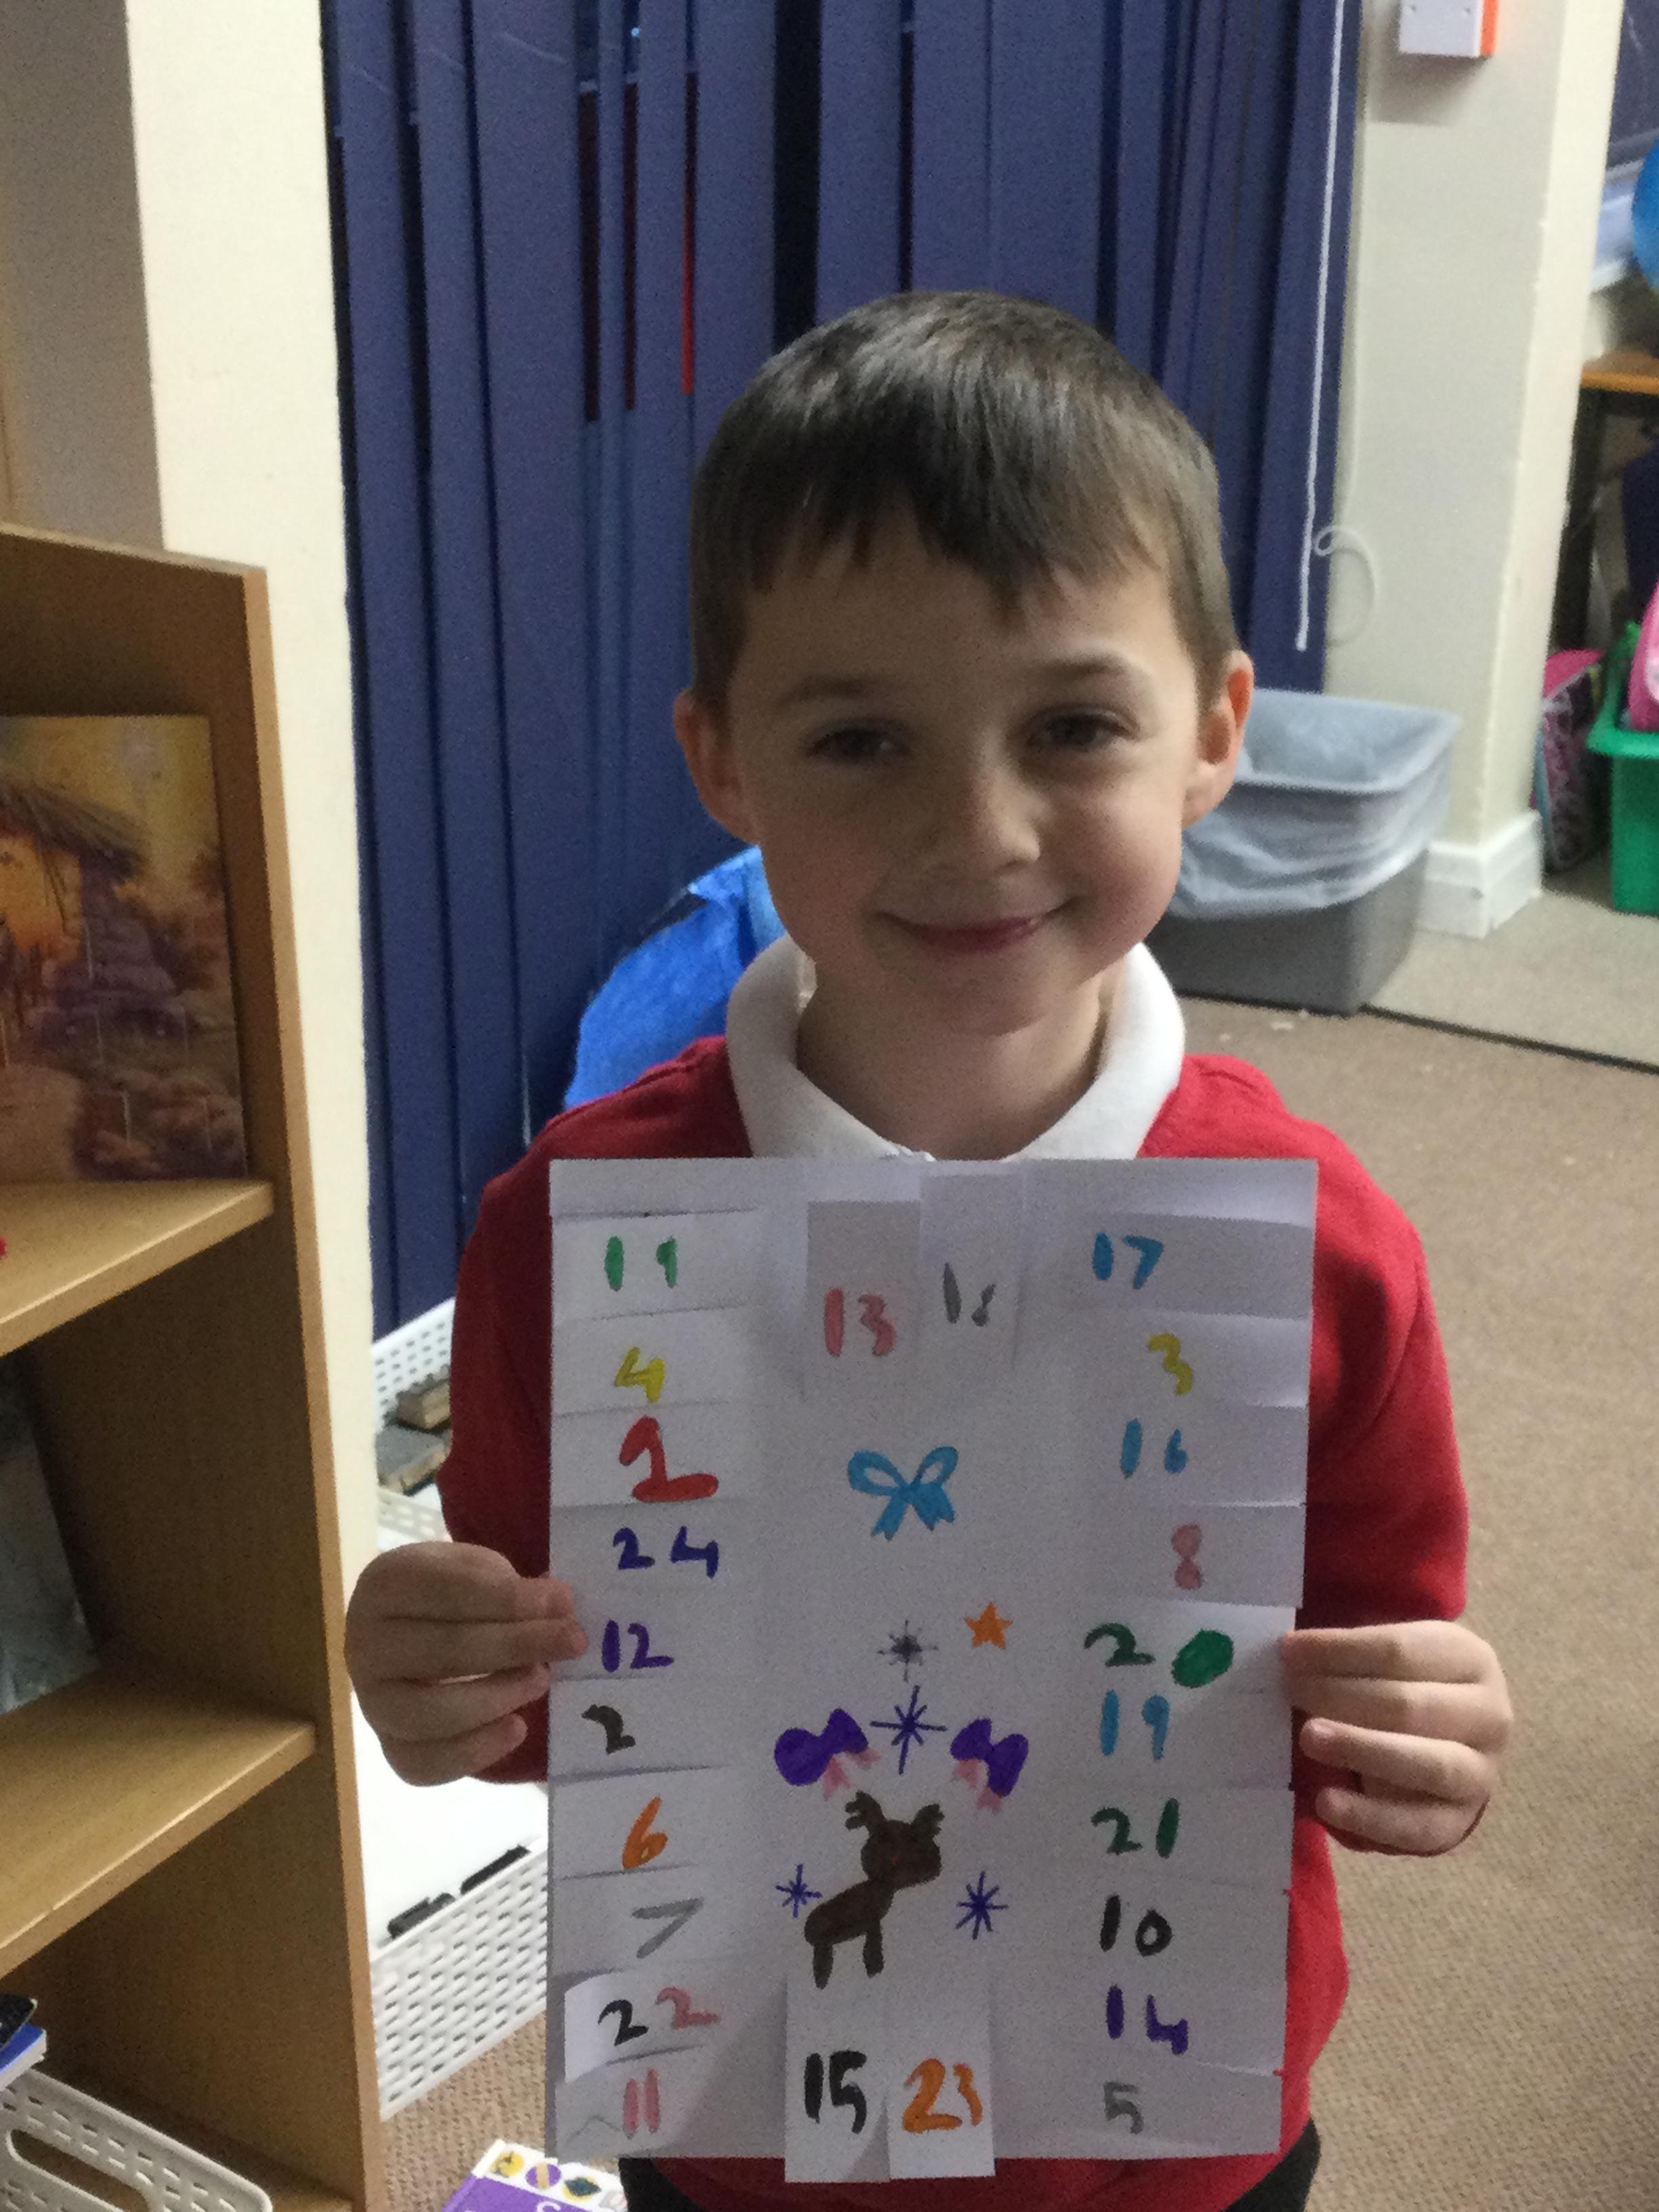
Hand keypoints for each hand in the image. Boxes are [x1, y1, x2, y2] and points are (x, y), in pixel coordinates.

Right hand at [346, 1541, 586, 1783]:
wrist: (411, 1630)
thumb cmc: (451, 1593)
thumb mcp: (477, 1571)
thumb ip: (512, 1589)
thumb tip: (560, 1609)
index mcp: (385, 1585)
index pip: (449, 1592)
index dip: (510, 1599)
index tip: (563, 1601)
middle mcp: (364, 1644)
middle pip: (445, 1652)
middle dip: (518, 1645)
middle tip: (573, 1641)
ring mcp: (371, 1701)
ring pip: (431, 1713)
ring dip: (498, 1697)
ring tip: (541, 1679)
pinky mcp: (386, 1746)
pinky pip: (424, 1763)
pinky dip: (475, 1752)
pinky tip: (516, 1728)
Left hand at [1280, 1620, 1511, 1854]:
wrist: (1452, 1742)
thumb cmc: (1409, 1685)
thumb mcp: (1393, 1656)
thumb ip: (1351, 1655)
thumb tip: (1291, 1656)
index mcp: (1470, 1659)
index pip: (1400, 1650)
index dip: (1339, 1650)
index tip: (1289, 1652)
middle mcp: (1489, 1715)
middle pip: (1411, 1706)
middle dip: (1344, 1697)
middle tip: (1292, 1691)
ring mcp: (1481, 1773)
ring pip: (1428, 1764)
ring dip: (1363, 1750)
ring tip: (1309, 1738)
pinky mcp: (1460, 1822)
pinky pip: (1418, 1827)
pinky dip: (1371, 1817)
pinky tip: (1327, 1803)